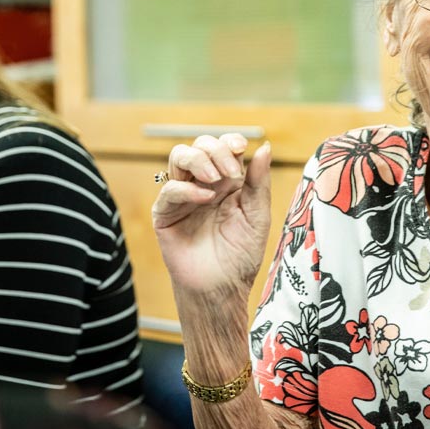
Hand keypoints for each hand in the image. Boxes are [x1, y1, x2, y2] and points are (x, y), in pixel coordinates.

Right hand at [152, 134, 272, 300]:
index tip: (240, 147)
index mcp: (226, 182)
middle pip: (199, 146)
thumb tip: (264, 147)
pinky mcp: (165, 214)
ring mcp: (183, 197)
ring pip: (179, 158)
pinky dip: (187, 189)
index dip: (228, 141)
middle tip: (231, 172)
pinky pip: (170, 190)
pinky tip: (205, 198)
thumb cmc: (241, 254)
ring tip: (215, 177)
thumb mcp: (258, 215)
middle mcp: (202, 184)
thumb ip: (259, 181)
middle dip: (215, 150)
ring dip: (198, 160)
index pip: (222, 147)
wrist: (222, 287)